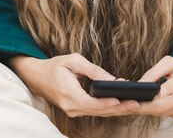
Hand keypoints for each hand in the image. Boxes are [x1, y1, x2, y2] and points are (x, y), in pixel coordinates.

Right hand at [9, 53, 138, 117]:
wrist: (37, 77)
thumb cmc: (54, 66)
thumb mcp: (73, 61)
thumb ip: (92, 70)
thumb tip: (110, 78)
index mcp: (68, 94)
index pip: (91, 103)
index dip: (107, 103)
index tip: (121, 100)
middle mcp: (70, 107)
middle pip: (98, 111)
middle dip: (118, 107)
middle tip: (136, 103)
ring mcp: (72, 110)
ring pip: (97, 113)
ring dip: (115, 109)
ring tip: (133, 104)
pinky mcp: (75, 110)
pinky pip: (94, 111)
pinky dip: (107, 108)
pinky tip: (120, 104)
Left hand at [129, 56, 172, 120]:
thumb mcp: (169, 62)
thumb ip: (154, 72)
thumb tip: (140, 84)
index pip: (171, 88)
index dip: (156, 94)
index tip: (141, 97)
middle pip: (163, 105)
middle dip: (144, 106)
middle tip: (128, 105)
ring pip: (162, 112)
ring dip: (146, 110)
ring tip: (132, 105)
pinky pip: (166, 115)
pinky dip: (155, 111)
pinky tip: (146, 107)